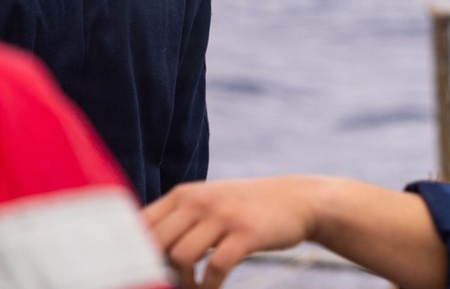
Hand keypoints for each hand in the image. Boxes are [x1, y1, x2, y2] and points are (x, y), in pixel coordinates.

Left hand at [143, 176, 319, 288]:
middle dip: (151, 272)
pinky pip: (214, 268)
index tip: (128, 275)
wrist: (297, 200)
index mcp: (184, 194)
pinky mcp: (246, 234)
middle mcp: (199, 201)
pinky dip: (208, 287)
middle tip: (162, 285)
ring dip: (181, 283)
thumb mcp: (209, 204)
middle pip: (153, 243)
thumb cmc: (246, 208)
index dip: (127, 254)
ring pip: (179, 257)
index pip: (138, 225)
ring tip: (192, 288)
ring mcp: (223, 216)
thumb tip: (137, 254)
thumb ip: (176, 221)